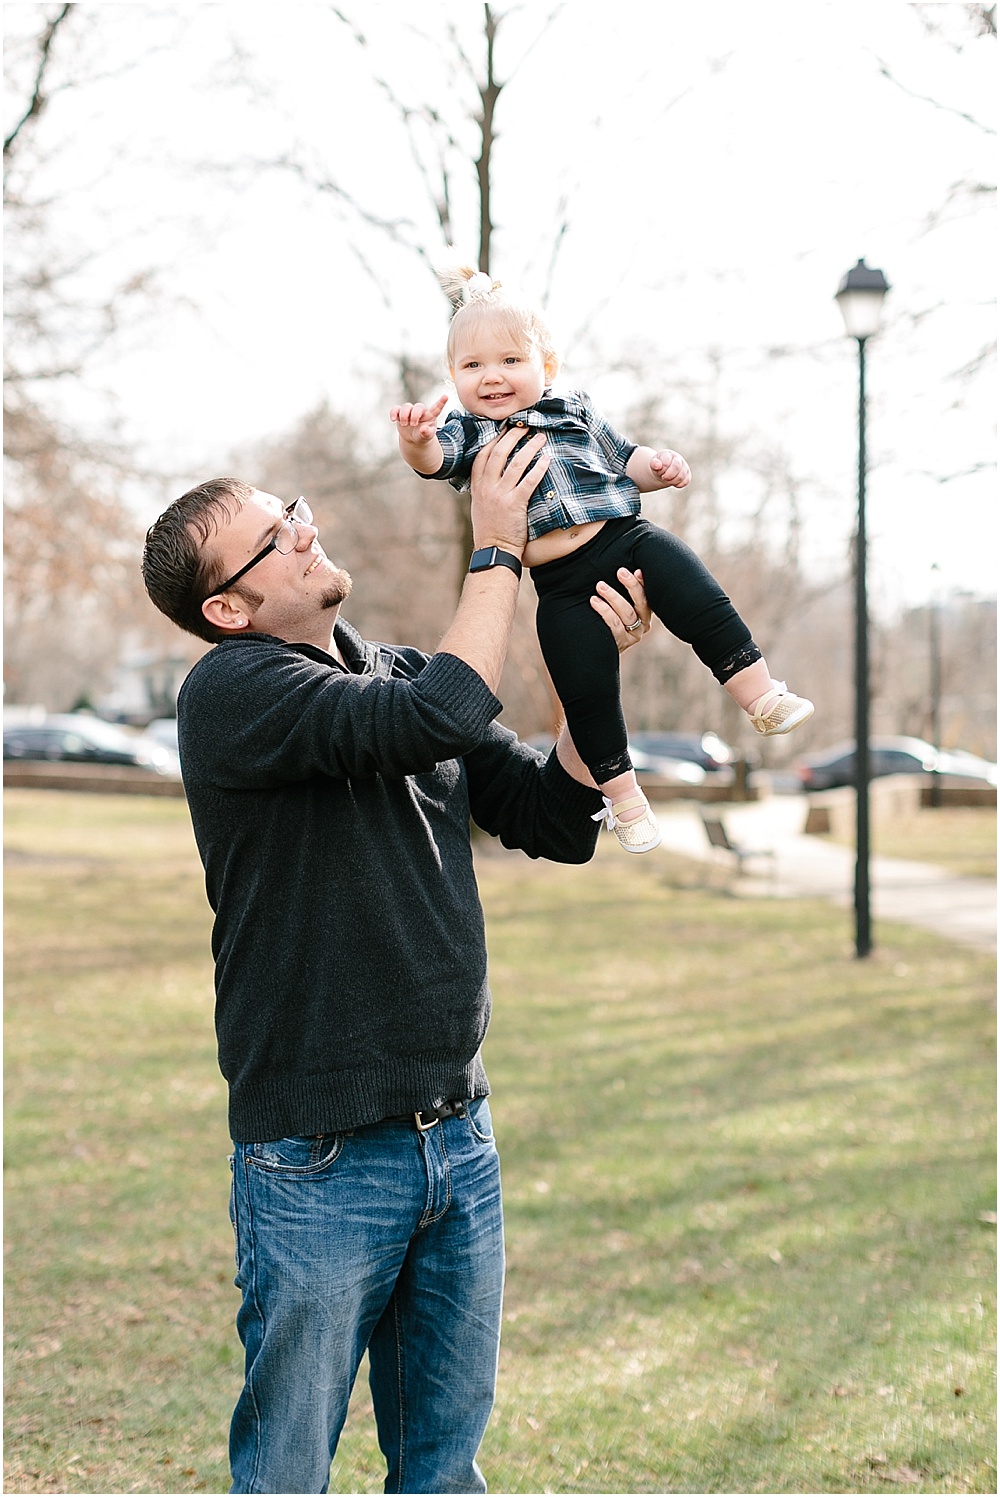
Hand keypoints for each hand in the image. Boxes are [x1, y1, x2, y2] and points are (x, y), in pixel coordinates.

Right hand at [389, 393, 447, 443]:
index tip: (446, 396)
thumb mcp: (427, 437)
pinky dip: (393, 413)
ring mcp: (410, 411)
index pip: (436, 408)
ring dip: (404, 416)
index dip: (441, 403)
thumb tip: (423, 429)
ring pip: (406, 407)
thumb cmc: (423, 435)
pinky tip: (393, 419)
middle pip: (418, 407)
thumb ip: (427, 433)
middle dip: (414, 415)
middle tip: (413, 424)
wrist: (412, 437)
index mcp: (430, 415)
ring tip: (404, 424)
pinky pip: (395, 409)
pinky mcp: (400, 413)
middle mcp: (420, 411)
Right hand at [469, 426, 548, 557]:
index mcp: (477, 486)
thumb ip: (485, 488)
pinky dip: (539, 468)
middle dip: (513, 435)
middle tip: (526, 426)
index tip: (506, 428)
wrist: (493, 551)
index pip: (483, 455)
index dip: (495, 438)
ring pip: (516, 463)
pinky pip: (529, 481)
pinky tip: (547, 459)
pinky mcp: (515, 504)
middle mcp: (487, 488)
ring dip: (530, 447)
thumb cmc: (490, 530)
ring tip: (541, 438)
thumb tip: (495, 473)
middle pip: (499, 452)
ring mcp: (500, 495)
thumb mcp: (480, 505)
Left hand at [590, 567, 651, 653]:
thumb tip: (619, 568)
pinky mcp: (621, 643)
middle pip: (642, 603)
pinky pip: (615, 626)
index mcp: (645, 611)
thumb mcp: (616, 604)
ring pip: (627, 613)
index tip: (637, 570)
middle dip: (631, 585)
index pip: (649, 594)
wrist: (596, 648)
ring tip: (600, 586)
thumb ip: (621, 590)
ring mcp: (633, 635)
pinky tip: (594, 601)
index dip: (644, 583)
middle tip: (620, 571)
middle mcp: (643, 624)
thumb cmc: (606, 618)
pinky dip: (605, 612)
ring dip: (613, 597)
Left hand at [649, 449, 690, 488]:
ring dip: (672, 481)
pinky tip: (674, 483)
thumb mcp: (653, 464)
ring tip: (667, 480)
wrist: (664, 470)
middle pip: (676, 467)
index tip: (659, 471)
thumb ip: (654, 463)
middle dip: (668, 476)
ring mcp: (684, 466)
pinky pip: (686, 481)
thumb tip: (658, 465)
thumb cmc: (659, 466)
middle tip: (663, 477)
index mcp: (668, 454)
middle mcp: (678, 459)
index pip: (666, 463)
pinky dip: (679, 485)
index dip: (662, 470)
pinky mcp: (688, 474)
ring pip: (681, 476)